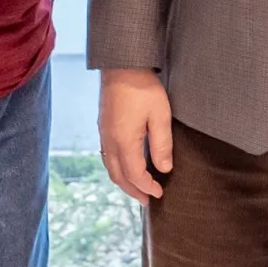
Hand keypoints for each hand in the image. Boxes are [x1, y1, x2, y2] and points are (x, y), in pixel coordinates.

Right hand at [98, 68, 172, 203]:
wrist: (122, 66)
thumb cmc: (144, 89)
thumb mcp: (160, 116)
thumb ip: (162, 145)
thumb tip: (164, 169)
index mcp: (124, 142)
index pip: (135, 175)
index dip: (147, 187)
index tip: (160, 193)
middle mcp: (110, 142)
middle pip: (119, 176)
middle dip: (133, 191)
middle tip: (147, 200)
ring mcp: (104, 134)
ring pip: (110, 168)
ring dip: (123, 182)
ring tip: (137, 189)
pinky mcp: (103, 127)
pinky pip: (107, 156)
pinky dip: (117, 169)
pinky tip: (126, 167)